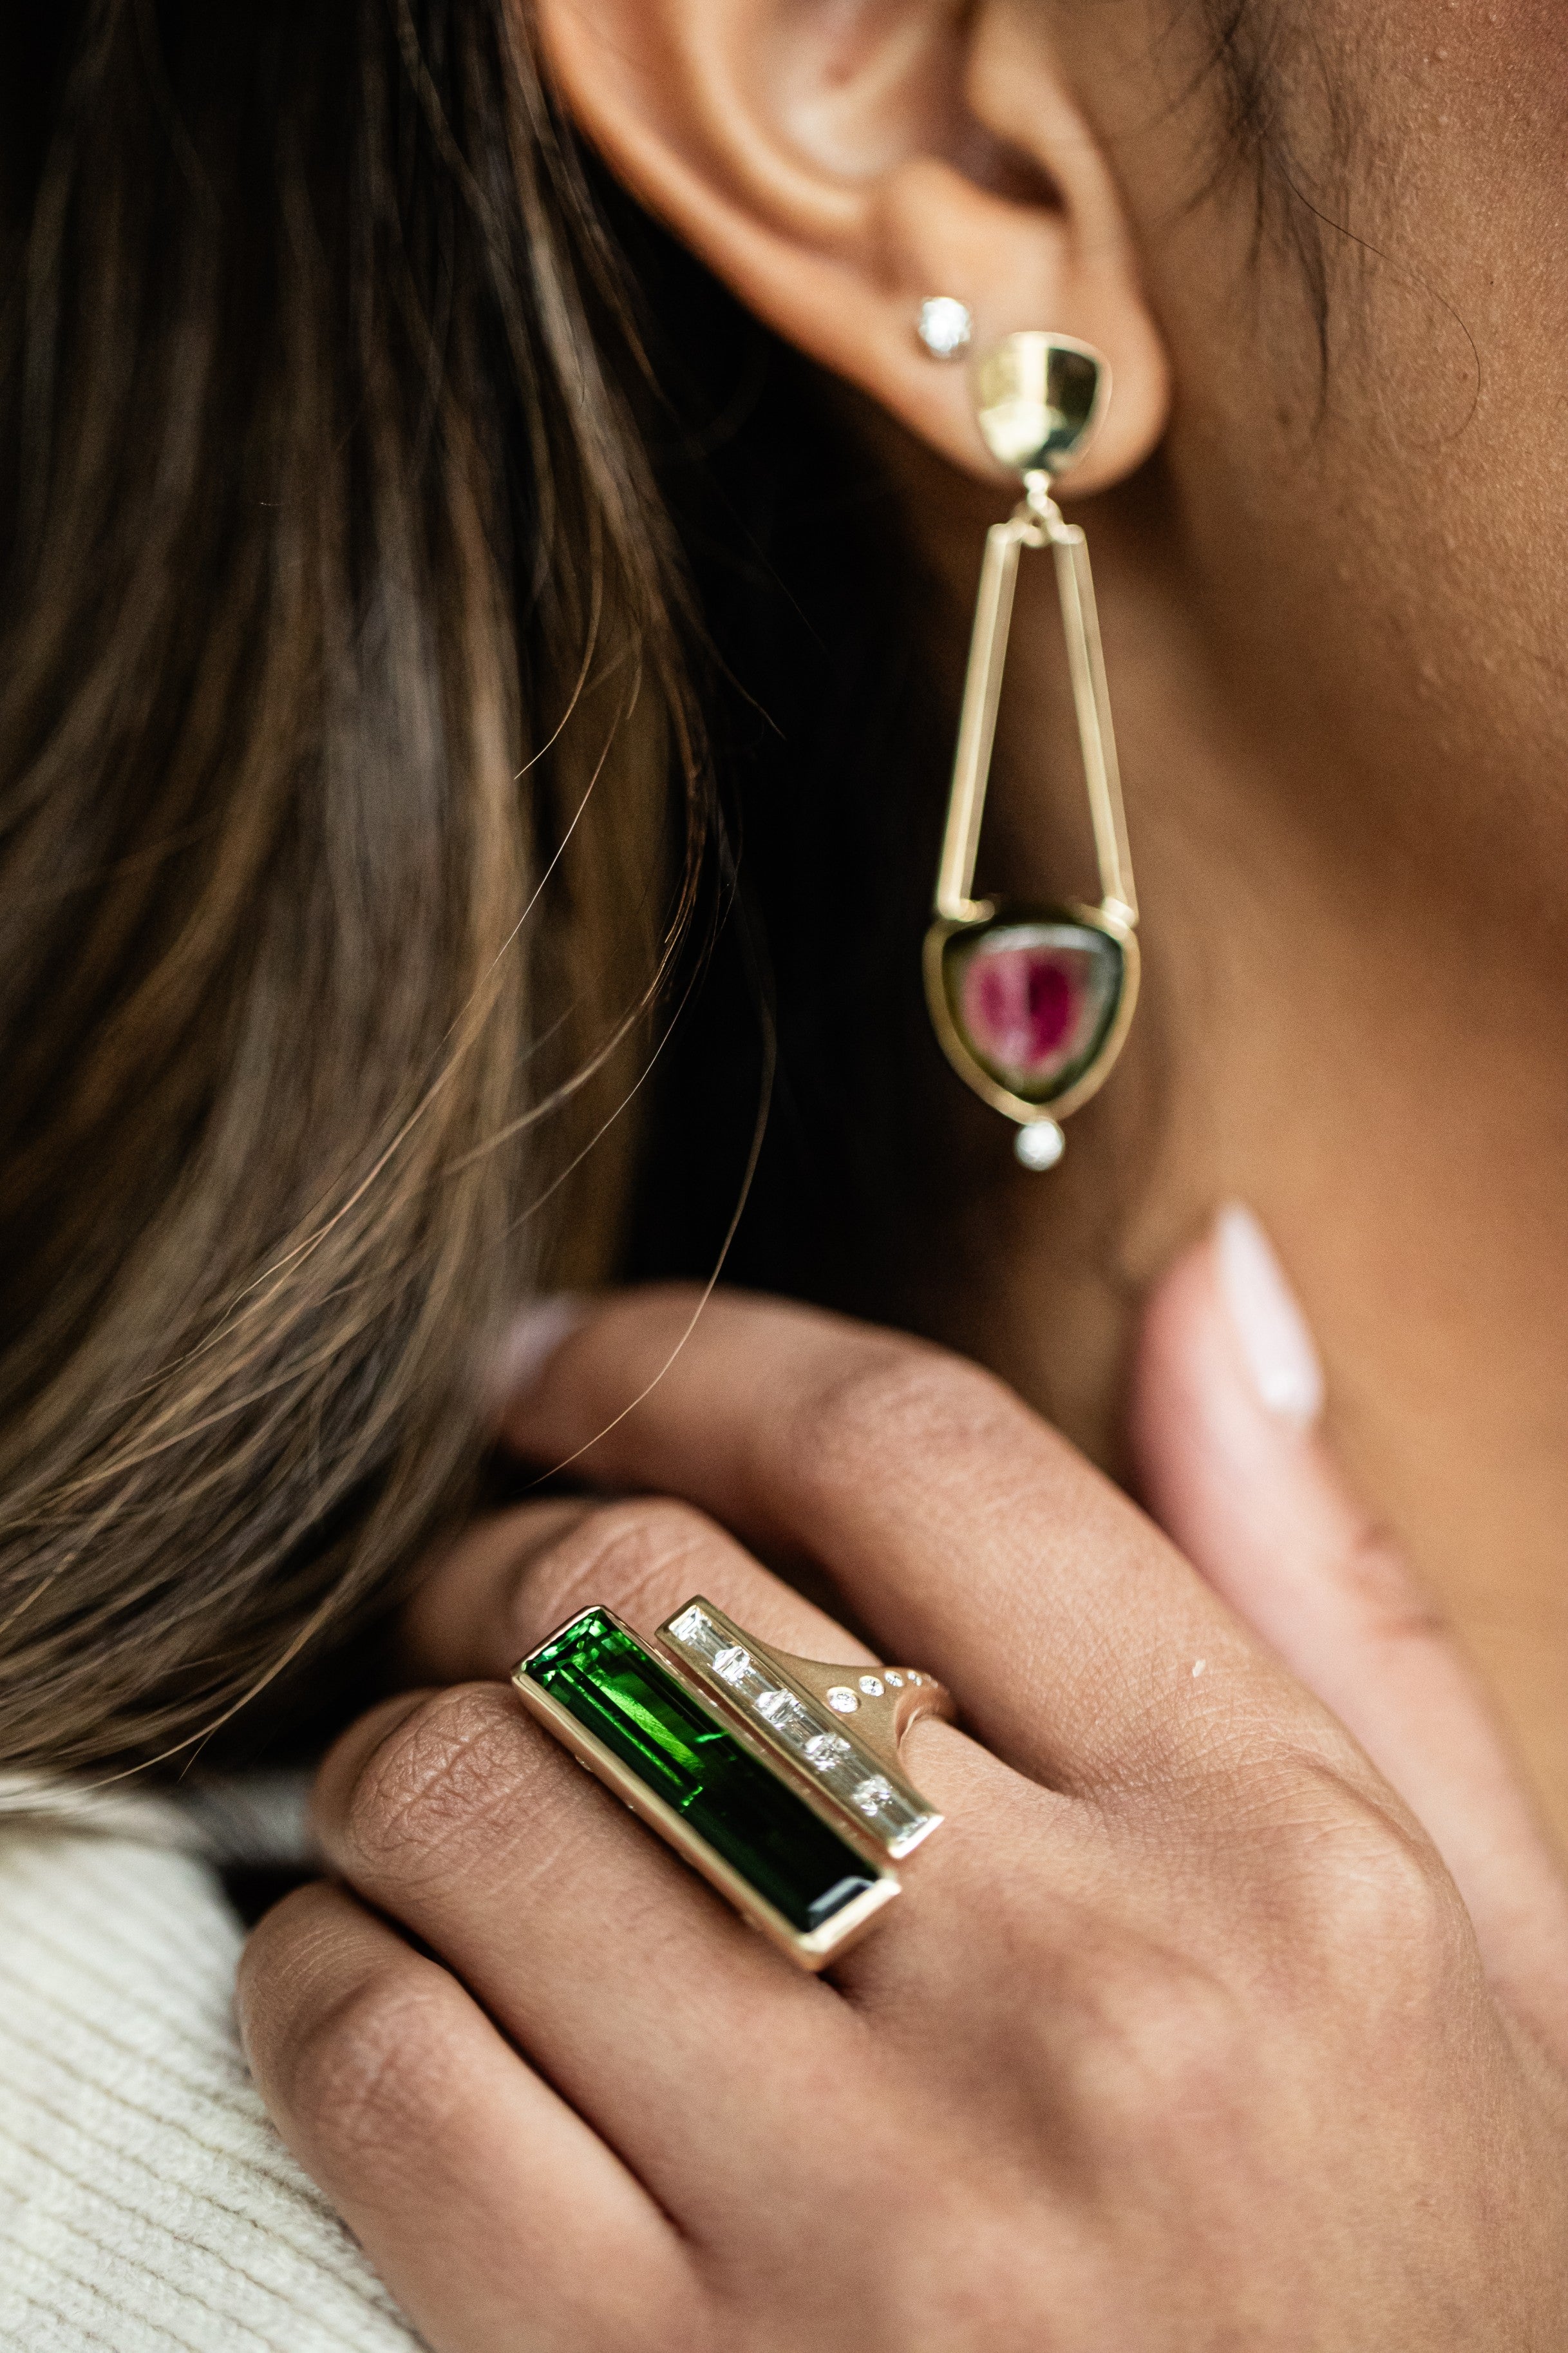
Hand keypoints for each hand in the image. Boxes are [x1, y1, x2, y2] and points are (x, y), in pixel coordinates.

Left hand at [239, 1228, 1567, 2350]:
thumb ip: (1325, 1594)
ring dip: (395, 1757)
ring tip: (430, 1793)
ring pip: (473, 1803)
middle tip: (472, 1599)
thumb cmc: (1415, 2285)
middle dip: (497, 1558)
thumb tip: (1204, 1279)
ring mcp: (874, 2230)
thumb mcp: (1486, 1939)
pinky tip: (385, 1982)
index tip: (554, 1364)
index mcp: (1282, 1850)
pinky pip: (377, 2069)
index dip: (675, 1356)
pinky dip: (321, 1976)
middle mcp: (1092, 2013)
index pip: (905, 1450)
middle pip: (644, 1600)